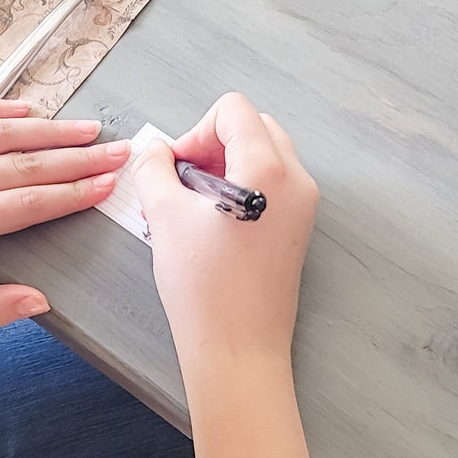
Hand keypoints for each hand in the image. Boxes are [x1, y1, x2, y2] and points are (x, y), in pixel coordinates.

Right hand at [132, 92, 318, 371]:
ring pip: (265, 154)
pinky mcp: (299, 228)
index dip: (196, 130)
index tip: (178, 168)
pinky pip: (273, 183)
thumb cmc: (203, 286)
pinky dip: (242, 185)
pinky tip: (211, 222)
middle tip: (183, 182)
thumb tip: (156, 151)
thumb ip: (154, 169)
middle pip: (255, 126)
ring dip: (227, 163)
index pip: (234, 110)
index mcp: (268, 167)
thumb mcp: (164, 217)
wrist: (237, 348)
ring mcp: (304, 204)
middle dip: (214, 143)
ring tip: (192, 205)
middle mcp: (296, 179)